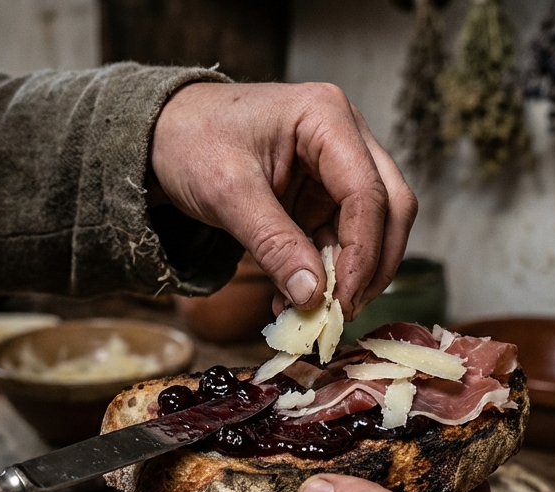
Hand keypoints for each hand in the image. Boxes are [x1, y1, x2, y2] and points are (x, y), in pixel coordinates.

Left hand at [150, 82, 417, 318]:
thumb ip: (273, 243)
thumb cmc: (191, 142)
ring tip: (314, 311)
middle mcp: (346, 135)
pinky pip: (343, 237)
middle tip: (343, 310)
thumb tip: (313, 296)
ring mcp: (339, 165)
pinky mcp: (325, 193)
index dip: (362, 252)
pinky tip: (297, 298)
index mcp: (326, 116)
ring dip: (351, 273)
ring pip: (375, 226)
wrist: (163, 133)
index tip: (341, 298)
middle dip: (373, 264)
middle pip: (391, 206)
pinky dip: (327, 272)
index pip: (367, 191)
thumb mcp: (227, 193)